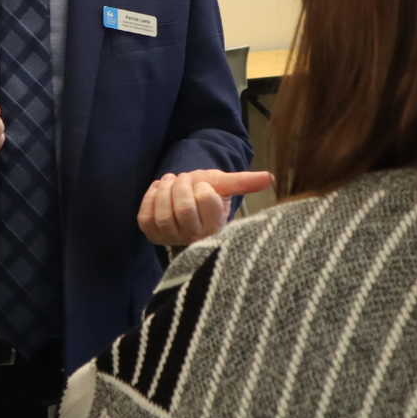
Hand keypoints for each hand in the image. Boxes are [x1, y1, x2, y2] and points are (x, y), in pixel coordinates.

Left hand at [138, 169, 273, 246]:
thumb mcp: (224, 185)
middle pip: (183, 210)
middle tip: (183, 178)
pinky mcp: (154, 236)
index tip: (201, 184)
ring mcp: (173, 240)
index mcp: (217, 227)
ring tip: (170, 182)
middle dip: (181, 186)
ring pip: (163, 216)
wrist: (187, 200)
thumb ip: (244, 182)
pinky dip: (149, 198)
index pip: (207, 202)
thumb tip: (271, 177)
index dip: (201, 187)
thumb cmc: (208, 193)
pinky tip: (157, 190)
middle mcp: (196, 239)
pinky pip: (145, 218)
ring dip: (164, 191)